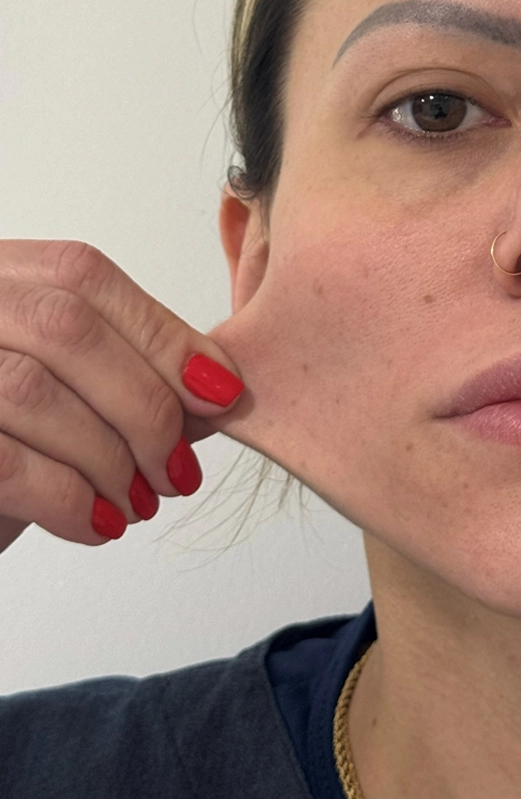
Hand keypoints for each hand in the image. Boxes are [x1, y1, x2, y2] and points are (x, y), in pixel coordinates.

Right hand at [0, 240, 244, 553]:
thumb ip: (124, 374)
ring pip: (32, 392)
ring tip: (139, 502)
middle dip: (144, 403)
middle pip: (67, 328)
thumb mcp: (59, 386)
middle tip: (179, 468)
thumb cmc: (7, 437)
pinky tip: (96, 522)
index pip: (83, 277)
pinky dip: (66, 499)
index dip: (161, 335)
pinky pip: (4, 462)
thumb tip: (217, 391)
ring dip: (109, 459)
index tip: (222, 392)